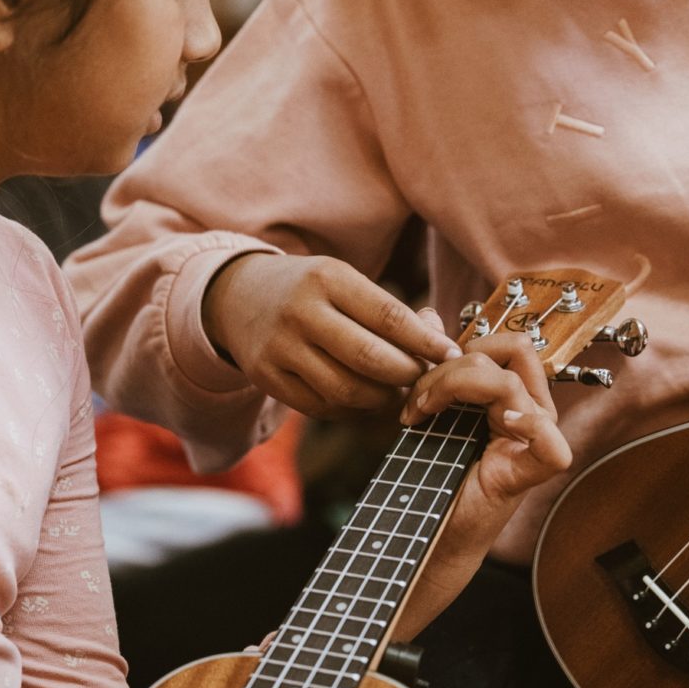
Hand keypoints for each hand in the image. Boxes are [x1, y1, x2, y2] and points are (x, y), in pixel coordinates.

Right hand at [202, 252, 460, 417]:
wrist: (237, 297)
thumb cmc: (310, 290)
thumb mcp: (344, 280)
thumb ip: (389, 310)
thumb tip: (438, 339)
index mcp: (328, 278)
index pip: (388, 315)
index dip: (425, 340)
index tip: (451, 354)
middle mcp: (301, 312)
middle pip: (370, 359)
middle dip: (407, 374)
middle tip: (424, 377)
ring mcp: (280, 348)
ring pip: (347, 390)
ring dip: (382, 398)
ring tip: (396, 390)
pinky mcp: (267, 378)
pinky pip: (322, 407)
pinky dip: (352, 409)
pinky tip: (363, 397)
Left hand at [392, 320, 571, 639]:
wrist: (429, 531)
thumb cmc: (434, 473)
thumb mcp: (429, 407)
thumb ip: (433, 362)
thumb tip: (428, 315)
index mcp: (513, 393)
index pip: (507, 342)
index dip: (461, 346)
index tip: (418, 380)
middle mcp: (531, 411)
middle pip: (514, 349)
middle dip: (454, 364)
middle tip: (417, 399)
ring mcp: (535, 440)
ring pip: (510, 382)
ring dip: (453, 387)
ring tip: (420, 415)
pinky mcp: (533, 471)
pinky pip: (548, 439)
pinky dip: (526, 423)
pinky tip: (502, 423)